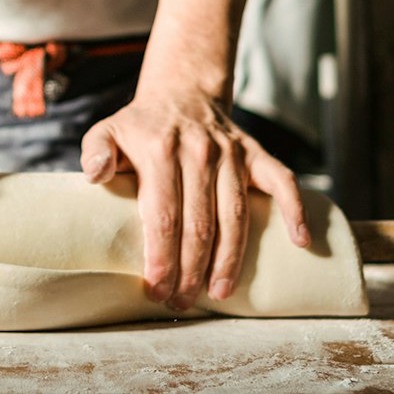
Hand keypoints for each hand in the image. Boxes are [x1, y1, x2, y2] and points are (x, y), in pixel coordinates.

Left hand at [81, 86, 310, 309]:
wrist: (182, 92)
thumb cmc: (140, 127)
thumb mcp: (107, 131)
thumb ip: (95, 151)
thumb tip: (93, 175)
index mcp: (162, 151)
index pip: (164, 216)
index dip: (162, 258)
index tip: (156, 289)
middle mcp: (200, 152)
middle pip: (200, 224)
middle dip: (191, 270)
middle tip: (181, 301)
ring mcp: (232, 153)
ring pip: (236, 215)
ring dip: (230, 259)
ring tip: (220, 293)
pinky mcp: (255, 154)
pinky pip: (282, 181)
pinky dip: (295, 210)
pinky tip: (301, 242)